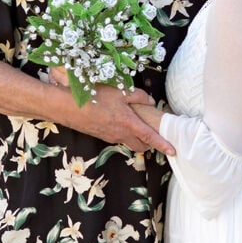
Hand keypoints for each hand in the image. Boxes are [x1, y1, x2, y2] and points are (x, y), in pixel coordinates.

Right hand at [46, 66, 174, 155]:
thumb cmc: (95, 97)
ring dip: (135, 138)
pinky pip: (116, 137)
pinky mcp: (100, 135)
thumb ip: (138, 96)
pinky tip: (118, 120)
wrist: (68, 107)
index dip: (163, 144)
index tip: (173, 151)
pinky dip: (122, 133)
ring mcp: (109, 137)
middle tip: (154, 135)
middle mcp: (120, 134)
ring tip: (136, 125)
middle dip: (149, 144)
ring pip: (127, 142)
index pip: (150, 137)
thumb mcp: (120, 91)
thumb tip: (150, 100)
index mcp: (129, 124)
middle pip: (140, 146)